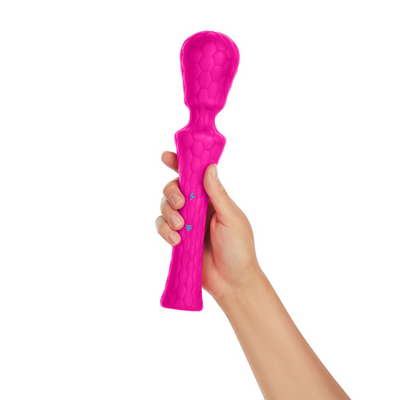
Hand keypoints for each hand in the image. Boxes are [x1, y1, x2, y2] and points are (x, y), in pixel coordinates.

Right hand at [155, 151, 261, 302]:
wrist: (232, 281)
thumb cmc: (239, 248)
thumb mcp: (231, 217)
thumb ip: (218, 194)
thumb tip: (210, 168)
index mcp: (211, 198)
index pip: (194, 176)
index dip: (180, 164)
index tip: (167, 156)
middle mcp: (196, 208)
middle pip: (174, 189)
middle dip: (172, 193)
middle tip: (181, 204)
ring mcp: (185, 223)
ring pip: (164, 207)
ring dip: (168, 213)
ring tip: (180, 228)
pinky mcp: (177, 239)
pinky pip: (162, 227)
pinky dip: (165, 231)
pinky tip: (176, 240)